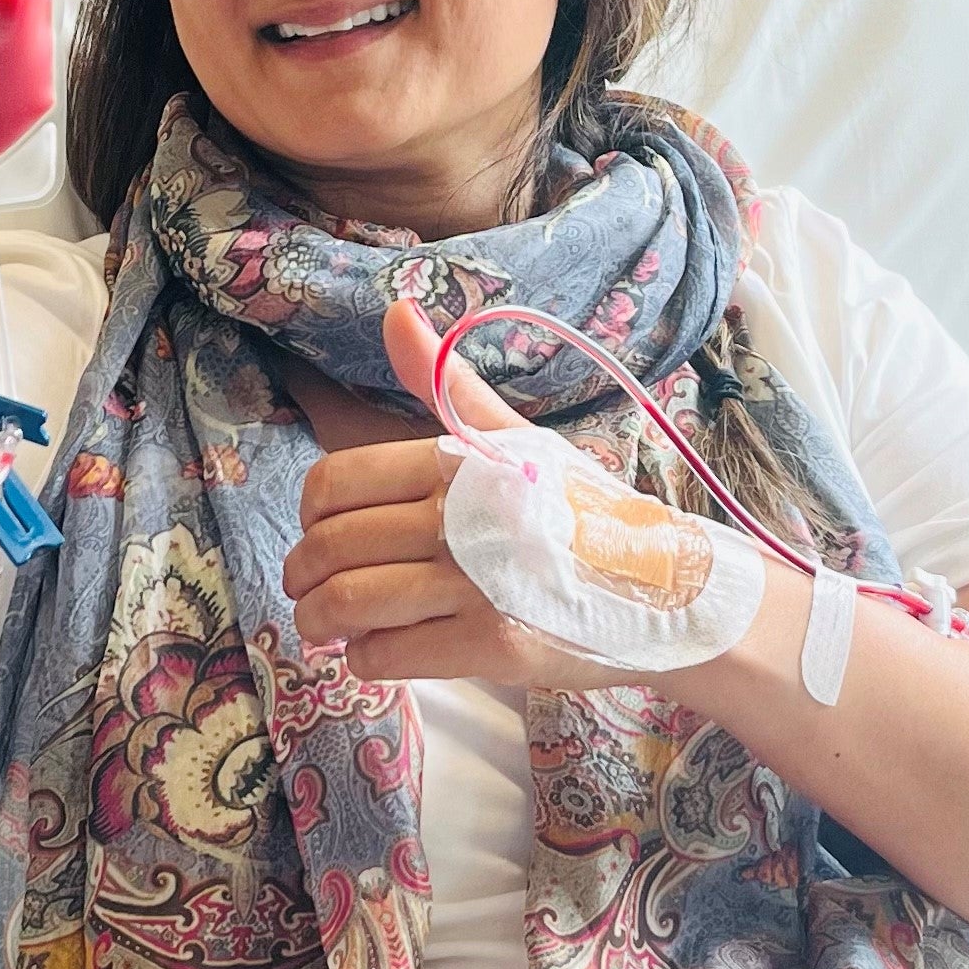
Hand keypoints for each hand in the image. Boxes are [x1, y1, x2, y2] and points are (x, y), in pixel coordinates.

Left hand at [283, 301, 659, 692]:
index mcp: (460, 461)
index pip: (338, 482)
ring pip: (350, 603)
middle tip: (308, 591)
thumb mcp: (518, 438)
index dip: (309, 515)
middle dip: (303, 577)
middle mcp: (463, 516)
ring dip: (321, 622)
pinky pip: (389, 655)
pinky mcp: (492, 644)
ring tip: (326, 628)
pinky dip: (365, 659)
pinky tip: (374, 652)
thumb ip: (444, 384)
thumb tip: (394, 309)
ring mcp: (478, 582)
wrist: (664, 589)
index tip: (317, 533)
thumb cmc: (581, 513)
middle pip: (333, 547)